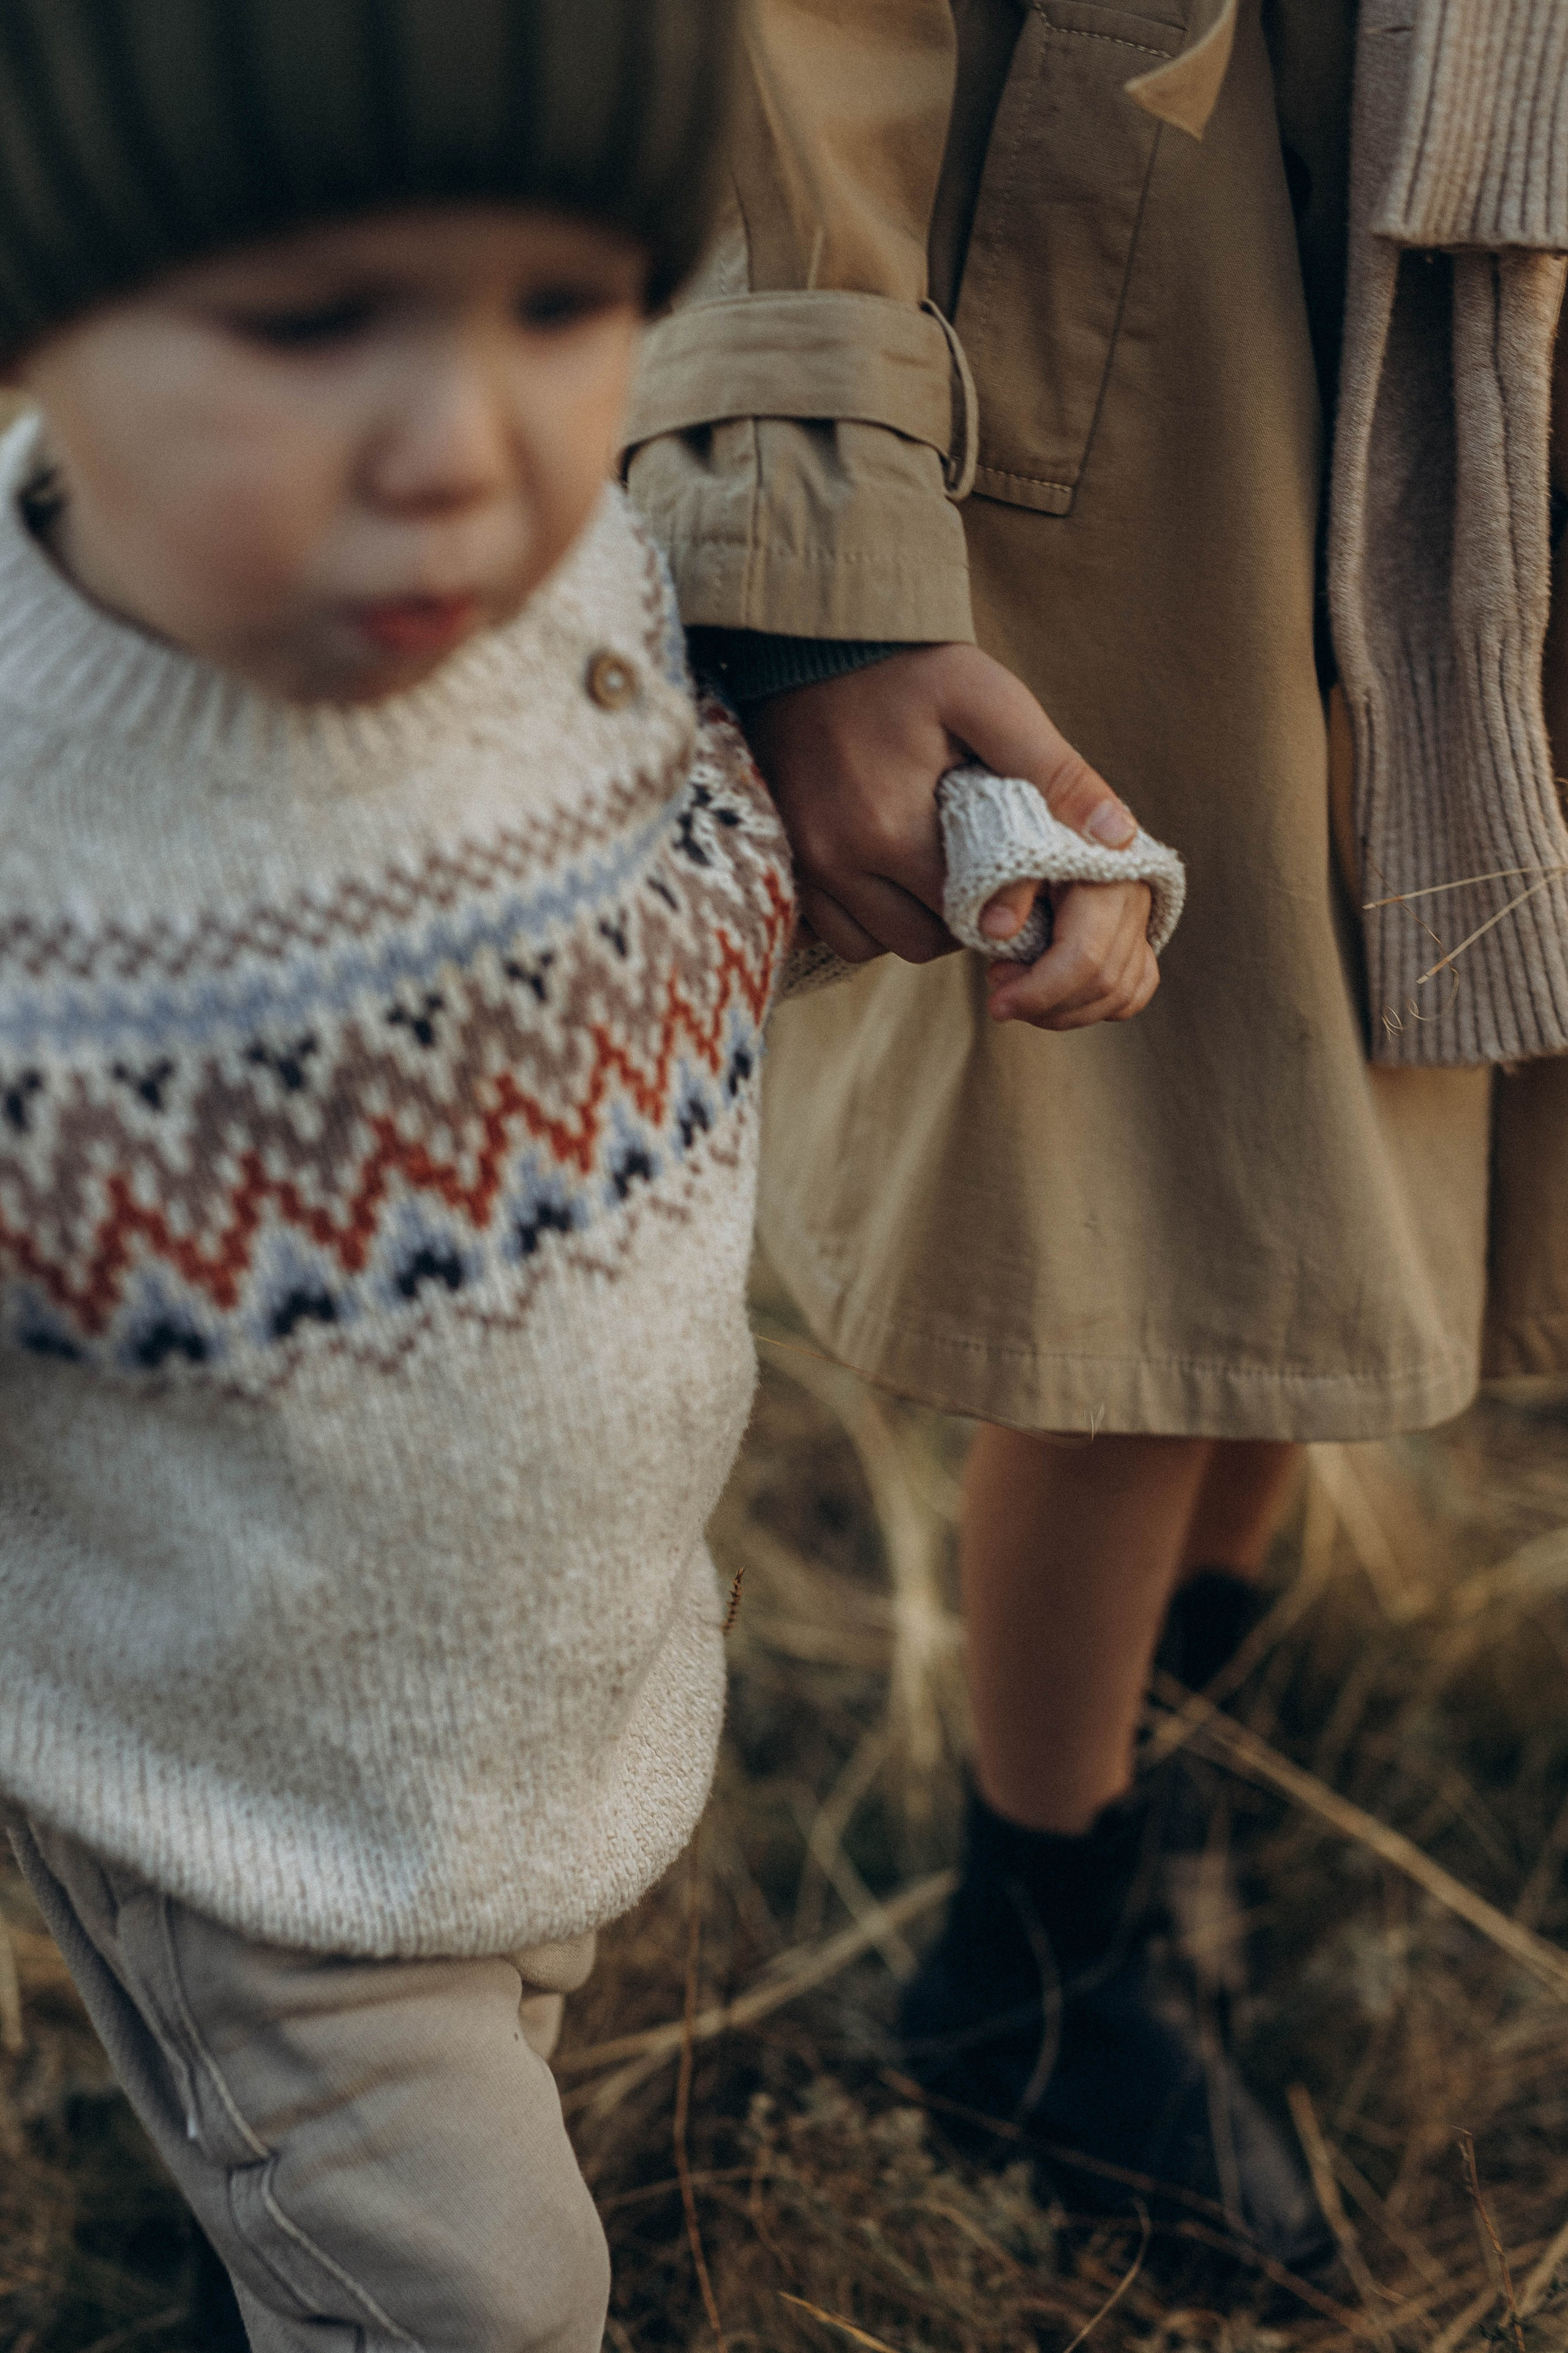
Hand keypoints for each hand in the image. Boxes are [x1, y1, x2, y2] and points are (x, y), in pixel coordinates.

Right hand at [745, 642, 1158, 1027]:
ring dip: (914, 921)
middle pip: (921, 940)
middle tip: (986, 874)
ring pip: (875, 943)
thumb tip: (1118, 836)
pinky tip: (893, 873)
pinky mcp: (785, 857)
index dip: (1005, 909)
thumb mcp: (989, 700)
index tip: (1022, 882)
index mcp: (891, 828)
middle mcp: (839, 859)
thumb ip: (1054, 770)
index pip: (968, 916)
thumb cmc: (908, 666)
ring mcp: (805, 864)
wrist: (811, 637)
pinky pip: (835, 929)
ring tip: (939, 870)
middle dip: (962, 919)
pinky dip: (869, 917)